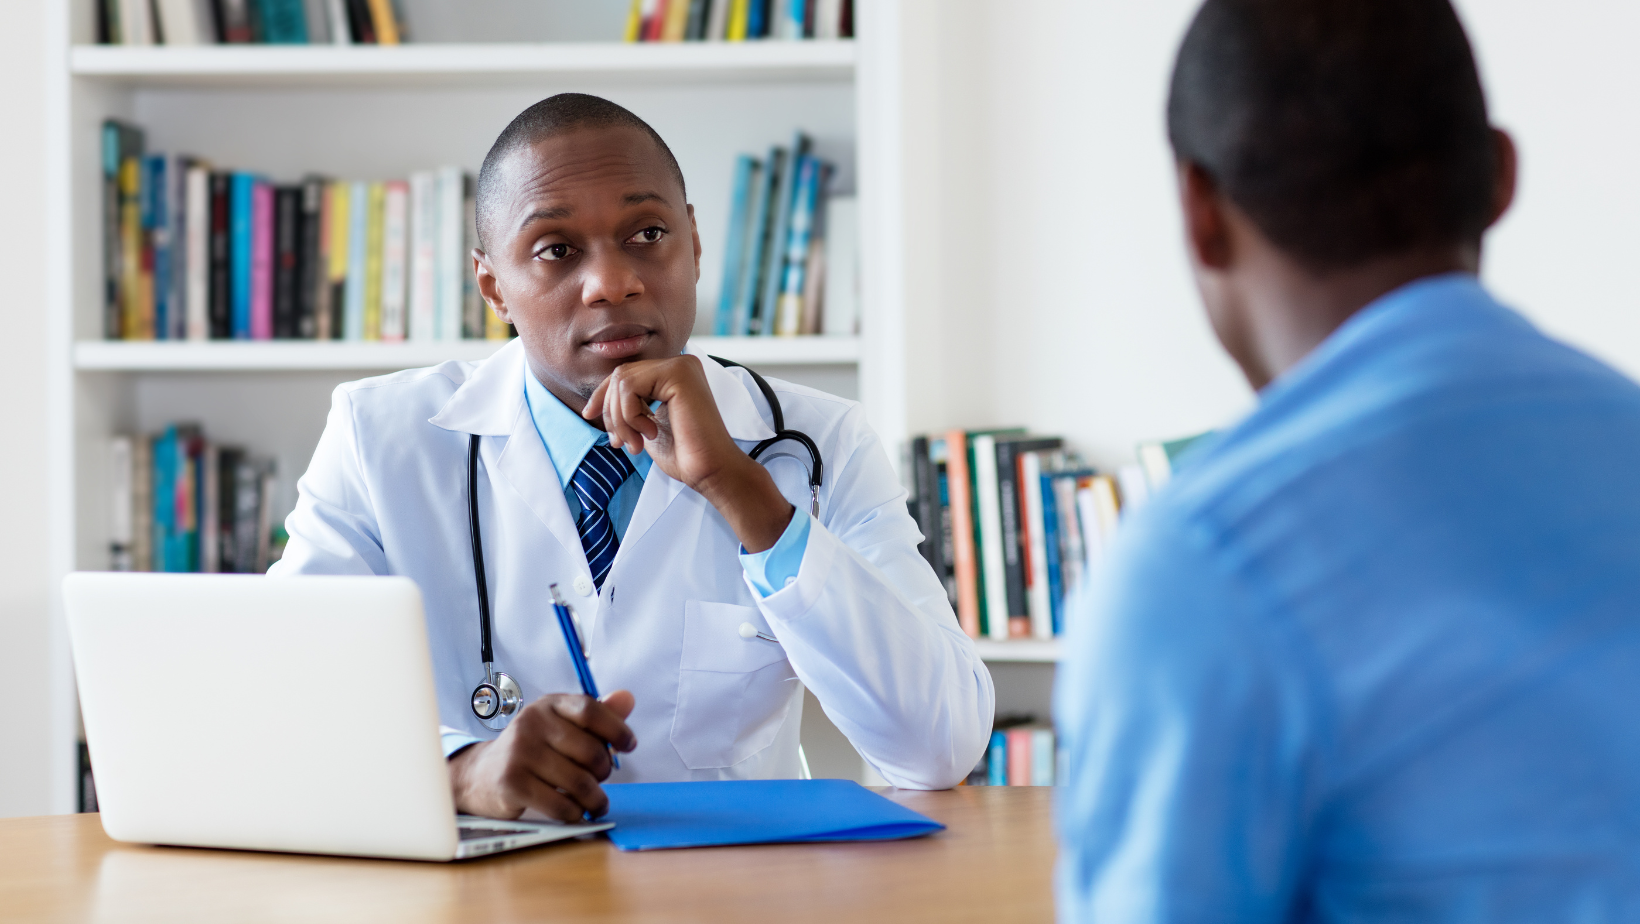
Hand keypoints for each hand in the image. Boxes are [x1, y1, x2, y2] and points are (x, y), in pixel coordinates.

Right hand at [448, 690, 636, 821]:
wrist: (482, 775)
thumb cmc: (533, 750)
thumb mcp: (561, 725)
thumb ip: (596, 715)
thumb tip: (628, 698)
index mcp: (548, 705)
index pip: (590, 710)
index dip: (617, 729)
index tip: (629, 745)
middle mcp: (531, 724)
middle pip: (590, 750)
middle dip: (604, 770)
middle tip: (601, 779)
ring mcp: (519, 753)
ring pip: (579, 783)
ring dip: (595, 799)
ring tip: (597, 802)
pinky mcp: (512, 784)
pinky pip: (561, 805)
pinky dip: (575, 813)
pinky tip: (576, 811)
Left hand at [584, 356, 793, 551]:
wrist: (709, 471)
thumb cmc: (685, 455)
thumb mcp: (647, 424)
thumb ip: (631, 406)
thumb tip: (600, 401)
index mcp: (675, 374)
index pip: (626, 374)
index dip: (602, 395)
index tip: (589, 415)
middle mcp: (680, 364)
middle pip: (620, 375)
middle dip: (611, 412)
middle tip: (621, 443)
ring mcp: (681, 366)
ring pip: (621, 381)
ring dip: (620, 419)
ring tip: (636, 443)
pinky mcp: (678, 374)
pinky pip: (630, 387)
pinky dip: (630, 415)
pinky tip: (650, 433)